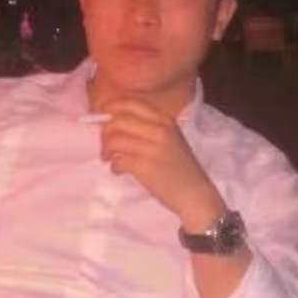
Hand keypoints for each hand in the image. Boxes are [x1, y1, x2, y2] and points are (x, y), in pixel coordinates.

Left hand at [99, 98, 225, 229]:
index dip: (111, 106)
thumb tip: (113, 122)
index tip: (102, 116)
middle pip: (118, 120)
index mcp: (165, 120)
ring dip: (107, 151)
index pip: (131, 103)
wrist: (195, 195)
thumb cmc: (180, 168)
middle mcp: (159, 130)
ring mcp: (152, 148)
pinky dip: (114, 166)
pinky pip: (118, 160)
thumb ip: (147, 128)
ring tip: (110, 159)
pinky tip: (120, 171)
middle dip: (105, 133)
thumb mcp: (170, 139)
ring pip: (114, 140)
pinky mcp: (145, 167)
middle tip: (106, 147)